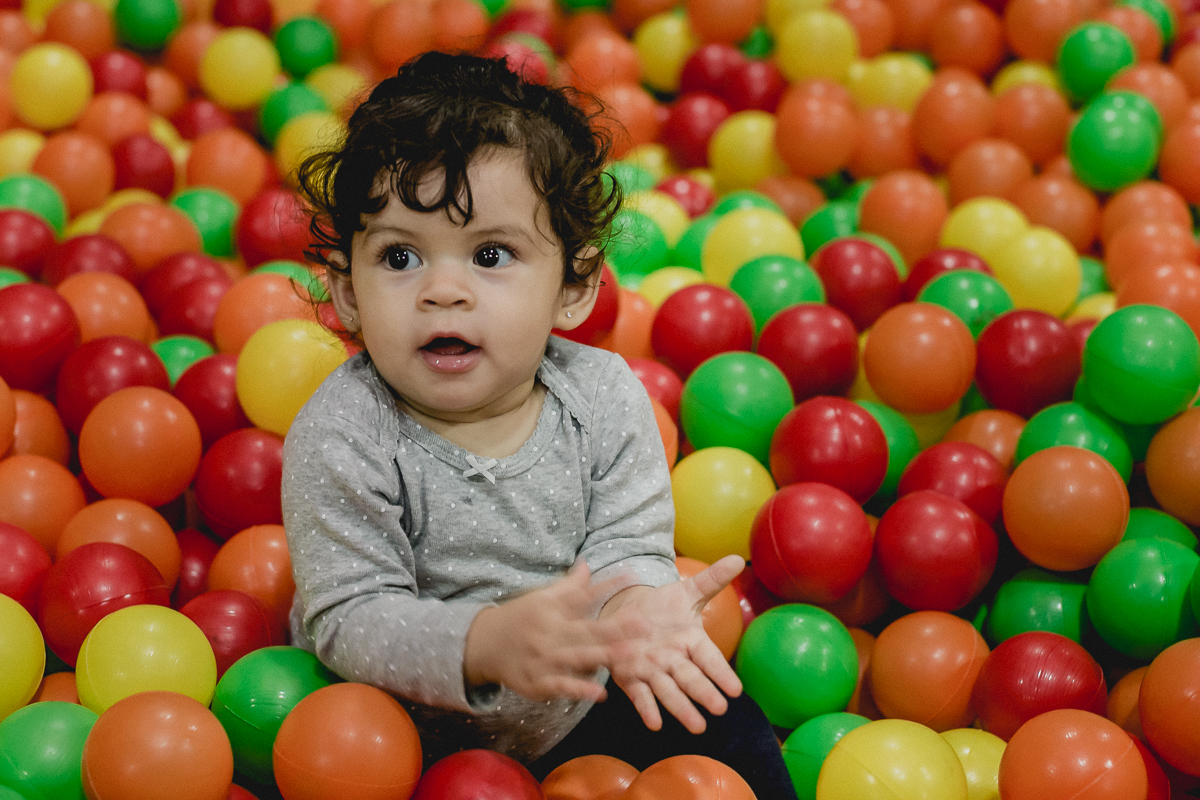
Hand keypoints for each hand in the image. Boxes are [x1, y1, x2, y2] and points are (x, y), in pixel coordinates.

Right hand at [464, 561, 638, 702]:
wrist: (481, 645)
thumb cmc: (521, 618)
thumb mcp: (541, 598)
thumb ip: (569, 586)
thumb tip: (587, 564)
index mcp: (551, 609)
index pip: (583, 595)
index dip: (607, 585)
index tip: (632, 575)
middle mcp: (548, 632)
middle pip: (586, 630)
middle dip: (616, 628)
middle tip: (645, 624)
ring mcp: (542, 659)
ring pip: (577, 658)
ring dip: (604, 656)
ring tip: (631, 654)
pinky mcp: (536, 683)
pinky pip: (560, 686)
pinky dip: (579, 690)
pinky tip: (600, 693)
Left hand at [602, 554, 744, 733]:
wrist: (627, 613)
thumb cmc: (662, 607)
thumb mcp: (686, 591)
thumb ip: (711, 580)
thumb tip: (738, 559)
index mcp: (691, 641)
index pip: (709, 658)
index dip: (721, 673)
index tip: (736, 689)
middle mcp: (675, 661)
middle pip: (691, 679)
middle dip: (704, 694)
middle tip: (720, 709)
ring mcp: (653, 671)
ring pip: (670, 692)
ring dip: (682, 709)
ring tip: (697, 727)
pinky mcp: (631, 678)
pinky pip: (640, 695)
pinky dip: (647, 709)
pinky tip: (654, 724)